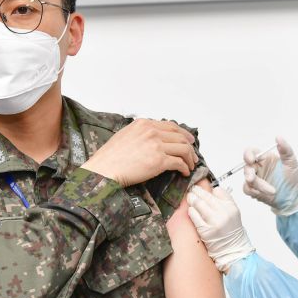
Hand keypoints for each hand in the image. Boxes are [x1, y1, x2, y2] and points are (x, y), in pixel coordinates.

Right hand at [82, 119, 197, 186]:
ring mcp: (156, 146)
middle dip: (190, 147)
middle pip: (180, 137)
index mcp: (144, 124)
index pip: (170, 126)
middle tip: (193, 156)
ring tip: (190, 165)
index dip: (183, 133)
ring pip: (183, 149)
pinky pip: (179, 163)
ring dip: (190, 158)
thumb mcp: (125, 135)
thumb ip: (141, 133)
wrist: (104, 170)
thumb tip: (153, 138)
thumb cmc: (109, 157)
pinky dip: (184, 168)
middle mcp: (152, 132)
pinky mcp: (159, 161)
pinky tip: (184, 173)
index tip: (189, 140)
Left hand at [187, 186, 254, 272]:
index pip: (218, 191)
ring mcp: (214, 222)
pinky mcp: (205, 230)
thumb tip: (211, 191)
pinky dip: (191, 211)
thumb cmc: (231, 232)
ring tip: (190, 197)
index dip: (209, 189)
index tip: (203, 188)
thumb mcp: (233, 213)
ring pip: (199, 204)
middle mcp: (224, 213)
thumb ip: (224, 201)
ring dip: (192, 199)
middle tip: (193, 189)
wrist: (233, 249)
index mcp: (231, 207)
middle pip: (207, 196)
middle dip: (197, 191)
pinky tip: (191, 210)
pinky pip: (194, 216)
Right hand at [242, 136, 297, 215]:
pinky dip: (254, 192)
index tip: (251, 159)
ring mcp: (255, 179)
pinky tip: (265, 194)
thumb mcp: (291, 162)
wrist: (293, 197)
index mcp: (264, 158)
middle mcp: (258, 168)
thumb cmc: (292, 179)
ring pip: (247, 180)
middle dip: (249, 173)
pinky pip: (247, 189)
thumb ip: (285, 149)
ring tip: (272, 191)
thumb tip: (279, 137)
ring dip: (258, 186)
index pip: (252, 152)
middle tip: (252, 178)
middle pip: (246, 167)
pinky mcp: (254, 190)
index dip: (248, 154)